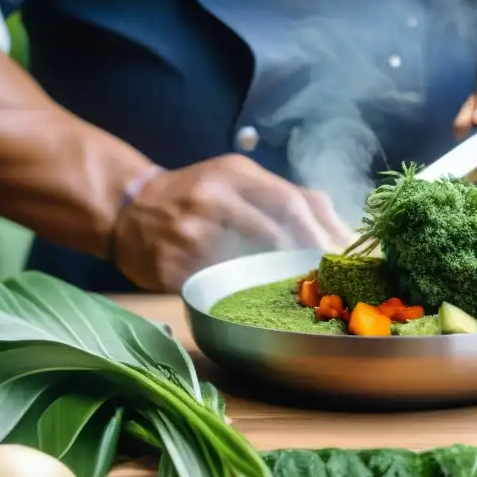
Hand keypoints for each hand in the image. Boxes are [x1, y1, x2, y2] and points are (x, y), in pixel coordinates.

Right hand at [113, 154, 355, 291]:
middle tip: (338, 277)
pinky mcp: (173, 261)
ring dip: (287, 273)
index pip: (295, 198)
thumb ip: (282, 198)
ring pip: (252, 251)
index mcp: (237, 173)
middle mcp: (216, 194)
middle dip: (316, 251)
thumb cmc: (193, 199)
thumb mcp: (235, 182)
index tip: (350, 255)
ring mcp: (193, 228)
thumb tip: (341, 229)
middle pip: (280, 220)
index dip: (327, 230)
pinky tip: (264, 302)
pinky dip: (244, 292)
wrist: (127, 208)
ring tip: (311, 291)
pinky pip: (215, 280)